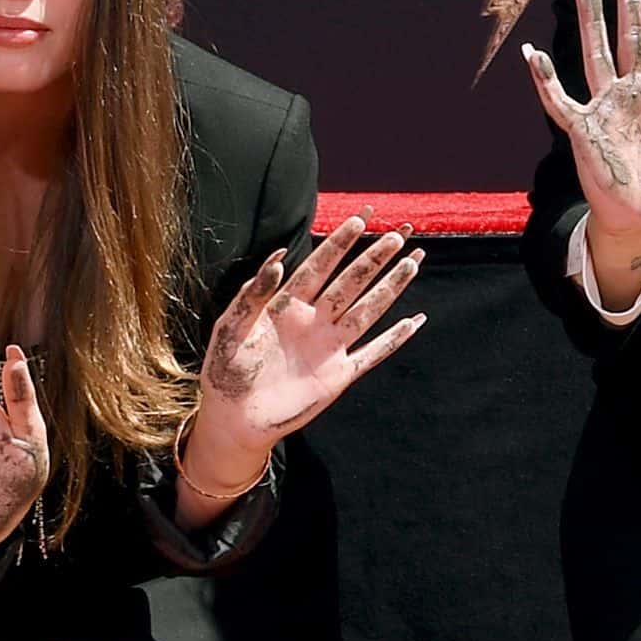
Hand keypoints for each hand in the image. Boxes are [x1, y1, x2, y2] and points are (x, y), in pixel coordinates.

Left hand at [189, 215, 426, 456]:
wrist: (234, 419)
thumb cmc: (225, 372)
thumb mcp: (230, 328)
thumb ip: (252, 295)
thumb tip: (277, 259)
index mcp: (286, 306)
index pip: (318, 267)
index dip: (338, 244)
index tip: (358, 220)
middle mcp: (313, 322)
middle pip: (350, 284)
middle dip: (373, 260)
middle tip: (396, 235)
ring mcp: (329, 347)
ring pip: (367, 312)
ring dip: (390, 289)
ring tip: (413, 262)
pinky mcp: (338, 375)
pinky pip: (372, 353)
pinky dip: (394, 339)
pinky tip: (414, 322)